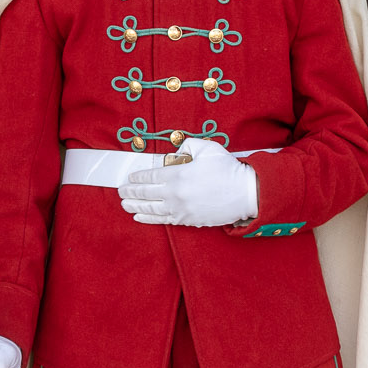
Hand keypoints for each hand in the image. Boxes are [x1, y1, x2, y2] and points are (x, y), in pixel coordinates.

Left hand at [120, 137, 258, 228]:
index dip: (138, 177)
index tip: (130, 177)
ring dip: (135, 206)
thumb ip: (186, 146)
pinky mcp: (188, 220)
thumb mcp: (207, 147)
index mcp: (178, 174)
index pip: (150, 176)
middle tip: (121, 191)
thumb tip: (175, 154)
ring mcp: (180, 209)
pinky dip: (149, 219)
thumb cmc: (228, 169)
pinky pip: (163, 220)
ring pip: (151, 208)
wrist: (246, 193)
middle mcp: (175, 194)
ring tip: (124, 204)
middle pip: (146, 193)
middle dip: (131, 192)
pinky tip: (139, 216)